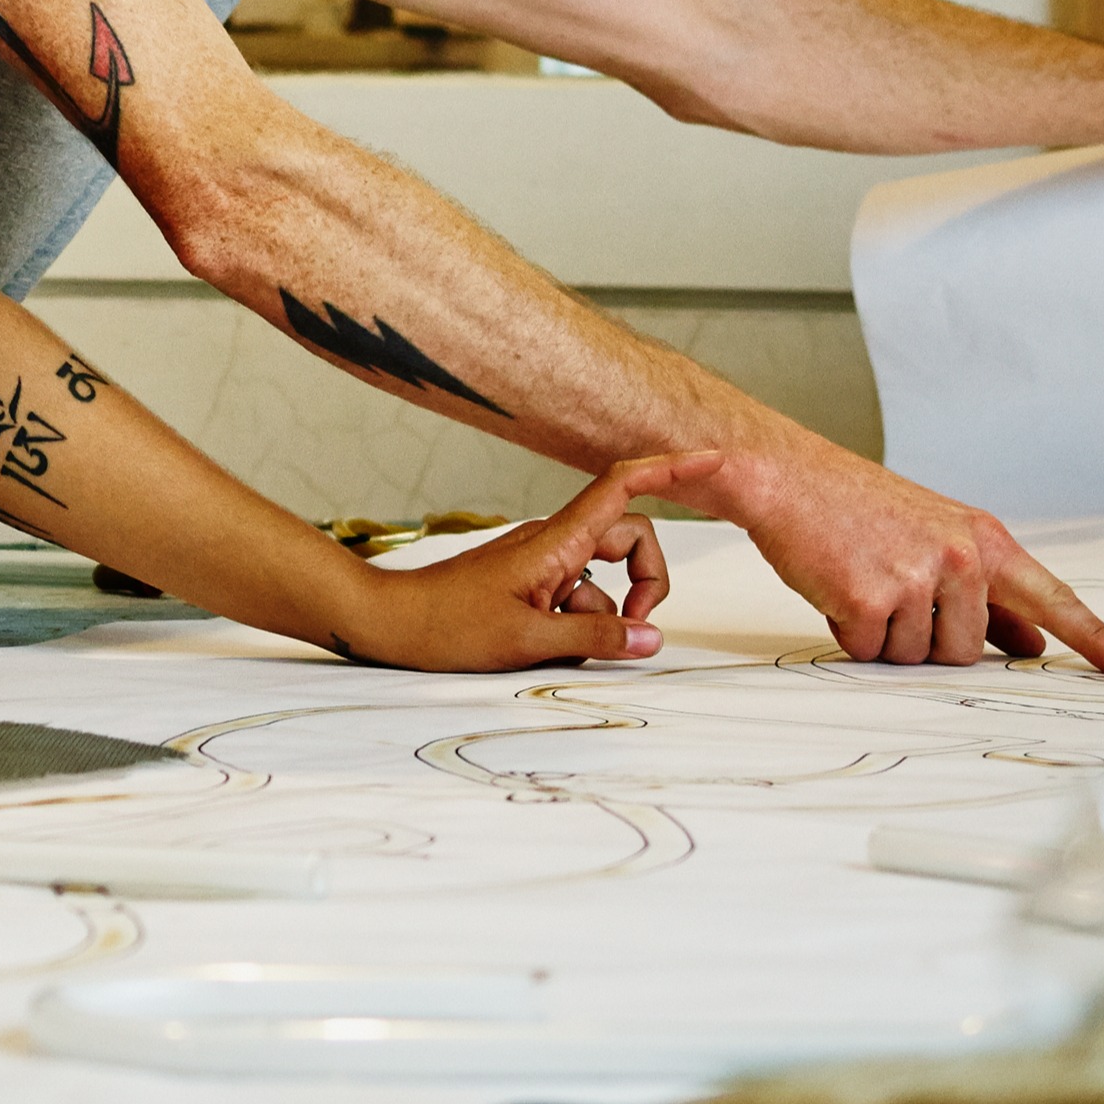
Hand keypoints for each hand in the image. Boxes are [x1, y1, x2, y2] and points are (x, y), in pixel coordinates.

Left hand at [320, 458, 724, 670]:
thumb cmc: (447, 625)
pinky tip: (543, 645)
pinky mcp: (530, 583)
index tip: (712, 459)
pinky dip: (575, 622)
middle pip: (630, 538)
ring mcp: (542, 562)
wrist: (390, 623)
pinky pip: (574, 596)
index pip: (623, 487)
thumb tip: (651, 638)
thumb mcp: (528, 639)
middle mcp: (554, 542)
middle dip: (648, 579)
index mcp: (557, 541)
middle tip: (635, 627)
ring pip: (602, 578)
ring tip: (562, 645)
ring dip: (602, 614)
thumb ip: (595, 635)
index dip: (670, 468)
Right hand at [708, 440, 1103, 673]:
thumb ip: (988, 592)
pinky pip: (871, 652)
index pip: (1052, 597)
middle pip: (970, 651)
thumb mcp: (938, 538)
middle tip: (893, 593)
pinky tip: (838, 590)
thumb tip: (1031, 642)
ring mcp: (919, 577)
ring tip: (863, 583)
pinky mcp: (873, 598)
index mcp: (984, 540)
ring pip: (919, 658)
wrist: (786, 477)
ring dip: (887, 638)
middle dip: (929, 640)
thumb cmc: (857, 508)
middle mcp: (961, 557)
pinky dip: (850, 634)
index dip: (1094, 638)